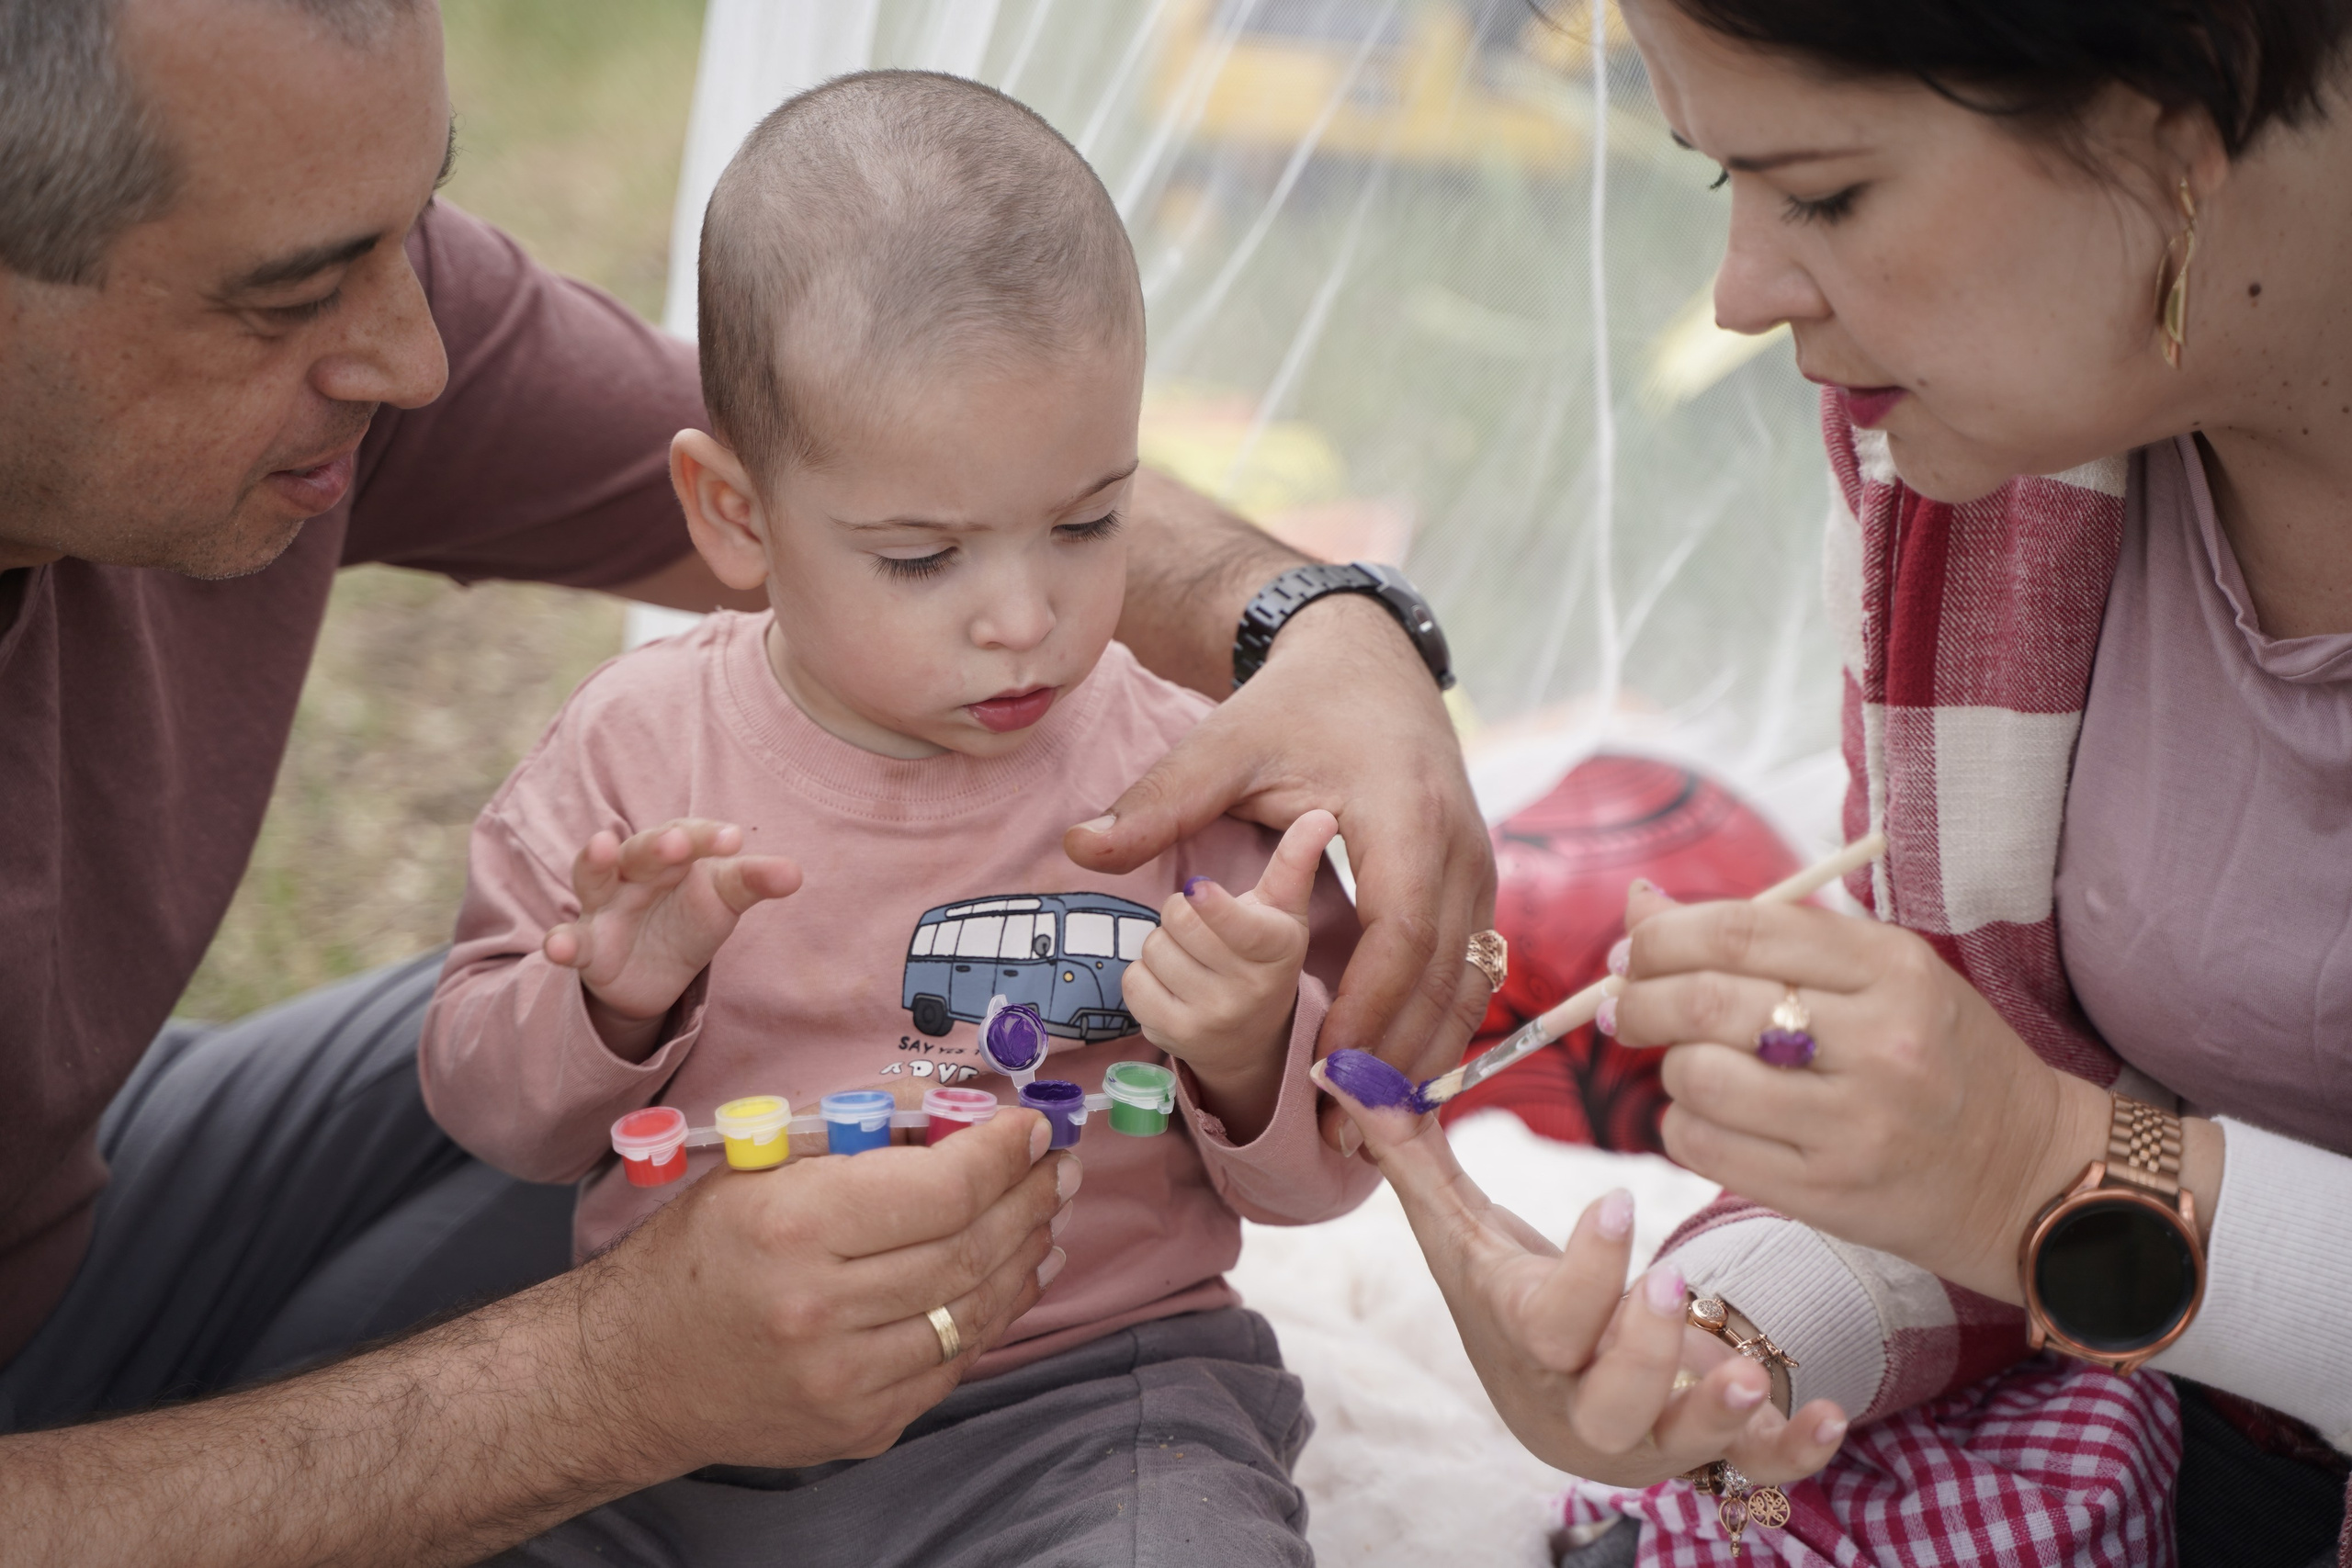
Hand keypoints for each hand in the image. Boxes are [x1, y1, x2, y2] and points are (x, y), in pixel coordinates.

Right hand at [544, 818, 801, 1057]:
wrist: (654, 971)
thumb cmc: (690, 916)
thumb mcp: (723, 899)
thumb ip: (752, 882)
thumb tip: (794, 873)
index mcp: (670, 852)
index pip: (687, 835)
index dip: (706, 837)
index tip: (734, 840)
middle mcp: (633, 872)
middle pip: (640, 850)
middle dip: (657, 845)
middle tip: (677, 842)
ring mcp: (605, 906)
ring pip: (594, 878)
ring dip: (595, 862)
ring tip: (601, 846)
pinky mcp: (588, 947)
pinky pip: (572, 941)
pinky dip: (561, 943)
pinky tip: (557, 947)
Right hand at [589, 1109, 1078, 1471]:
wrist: (633, 1373)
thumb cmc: (697, 1255)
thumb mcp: (760, 1166)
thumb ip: (864, 1130)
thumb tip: (965, 1108)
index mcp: (794, 1228)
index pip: (942, 1189)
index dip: (1003, 1154)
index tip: (1032, 1129)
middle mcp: (821, 1311)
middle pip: (969, 1250)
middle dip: (1029, 1200)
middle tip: (1057, 1168)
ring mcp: (845, 1381)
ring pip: (972, 1312)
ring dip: (1025, 1256)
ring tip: (1046, 1216)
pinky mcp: (861, 1427)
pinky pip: (952, 1365)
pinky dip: (992, 1315)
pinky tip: (1012, 1277)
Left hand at [1067, 593, 1495, 1148]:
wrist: (1366, 658)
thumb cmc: (1295, 704)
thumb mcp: (1225, 744)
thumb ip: (1159, 802)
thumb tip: (1079, 846)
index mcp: (1403, 815)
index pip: (1399, 936)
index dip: (1366, 1010)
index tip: (1323, 1069)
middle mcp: (1460, 845)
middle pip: (1443, 979)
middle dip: (1394, 1059)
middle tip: (1346, 1130)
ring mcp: (1478, 865)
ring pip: (1468, 984)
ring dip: (1423, 1056)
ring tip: (1368, 1125)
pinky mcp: (1476, 879)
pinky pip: (1472, 971)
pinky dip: (1439, 1027)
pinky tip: (1396, 1076)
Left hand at [1126, 810, 1336, 1140]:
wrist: (1252, 1039)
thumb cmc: (1264, 954)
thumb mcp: (1285, 909)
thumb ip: (1296, 860)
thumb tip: (1322, 815)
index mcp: (1279, 949)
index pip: (1240, 928)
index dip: (1214, 907)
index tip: (1197, 888)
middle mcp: (1249, 990)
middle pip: (1180, 921)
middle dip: (1181, 911)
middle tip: (1201, 924)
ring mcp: (1211, 1019)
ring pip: (1153, 950)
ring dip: (1162, 943)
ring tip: (1190, 956)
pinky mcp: (1175, 1038)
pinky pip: (1132, 983)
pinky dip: (1143, 975)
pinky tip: (1171, 982)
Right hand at [1315, 1067, 1847, 1485]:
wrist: (1551, 1393)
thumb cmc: (1509, 1299)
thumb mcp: (1464, 1236)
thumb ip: (1416, 1159)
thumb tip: (1353, 1073)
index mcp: (1524, 1342)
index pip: (1545, 1320)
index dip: (1581, 1271)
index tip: (1615, 1198)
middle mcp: (1578, 1405)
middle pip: (1604, 1405)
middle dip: (1640, 1350)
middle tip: (1673, 1281)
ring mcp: (1644, 1437)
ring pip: (1673, 1447)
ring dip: (1714, 1415)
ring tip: (1750, 1371)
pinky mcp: (1702, 1451)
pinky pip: (1752, 1472)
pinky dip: (1792, 1451)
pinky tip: (1830, 1413)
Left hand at [1607, 887, 2123, 1302]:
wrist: (2033, 1175)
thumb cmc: (1942, 1059)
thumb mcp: (1883, 976)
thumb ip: (1769, 938)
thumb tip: (1639, 904)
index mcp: (1894, 967)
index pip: (1739, 931)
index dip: (1663, 938)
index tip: (1635, 952)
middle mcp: (1879, 1041)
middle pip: (1706, 1001)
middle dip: (1642, 1000)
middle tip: (1628, 1007)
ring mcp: (1855, 1123)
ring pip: (1698, 1078)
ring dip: (1670, 1071)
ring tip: (1692, 1070)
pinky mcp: (1829, 1193)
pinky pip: (1706, 1149)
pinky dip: (1683, 1129)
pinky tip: (1711, 1121)